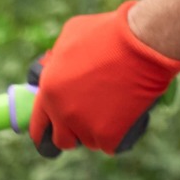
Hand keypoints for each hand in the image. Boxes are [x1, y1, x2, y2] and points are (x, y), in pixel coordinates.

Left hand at [29, 0, 179, 154]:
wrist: (141, 43)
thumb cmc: (107, 33)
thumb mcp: (70, 37)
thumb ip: (59, 60)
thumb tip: (57, 67)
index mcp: (49, 90)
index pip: (38, 124)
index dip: (44, 129)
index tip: (50, 133)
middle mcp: (62, 112)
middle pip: (62, 140)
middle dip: (72, 134)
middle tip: (87, 122)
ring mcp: (85, 126)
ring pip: (88, 142)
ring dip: (98, 131)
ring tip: (113, 108)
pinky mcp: (108, 136)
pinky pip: (109, 145)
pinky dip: (117, 135)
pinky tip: (124, 117)